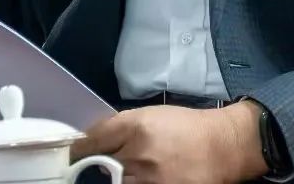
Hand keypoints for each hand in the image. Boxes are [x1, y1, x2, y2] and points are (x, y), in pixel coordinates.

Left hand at [72, 101, 267, 183]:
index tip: (71, 154)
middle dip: (90, 167)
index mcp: (135, 127)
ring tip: (112, 174)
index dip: (78, 149)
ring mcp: (148, 180)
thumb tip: (96, 139)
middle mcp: (138, 154)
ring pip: (114, 183)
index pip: (93, 140)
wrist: (222, 147)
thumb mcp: (152, 116)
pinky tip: (131, 179)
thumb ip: (123, 127)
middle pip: (99, 166)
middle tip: (83, 169)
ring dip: (109, 179)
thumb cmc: (186, 126)